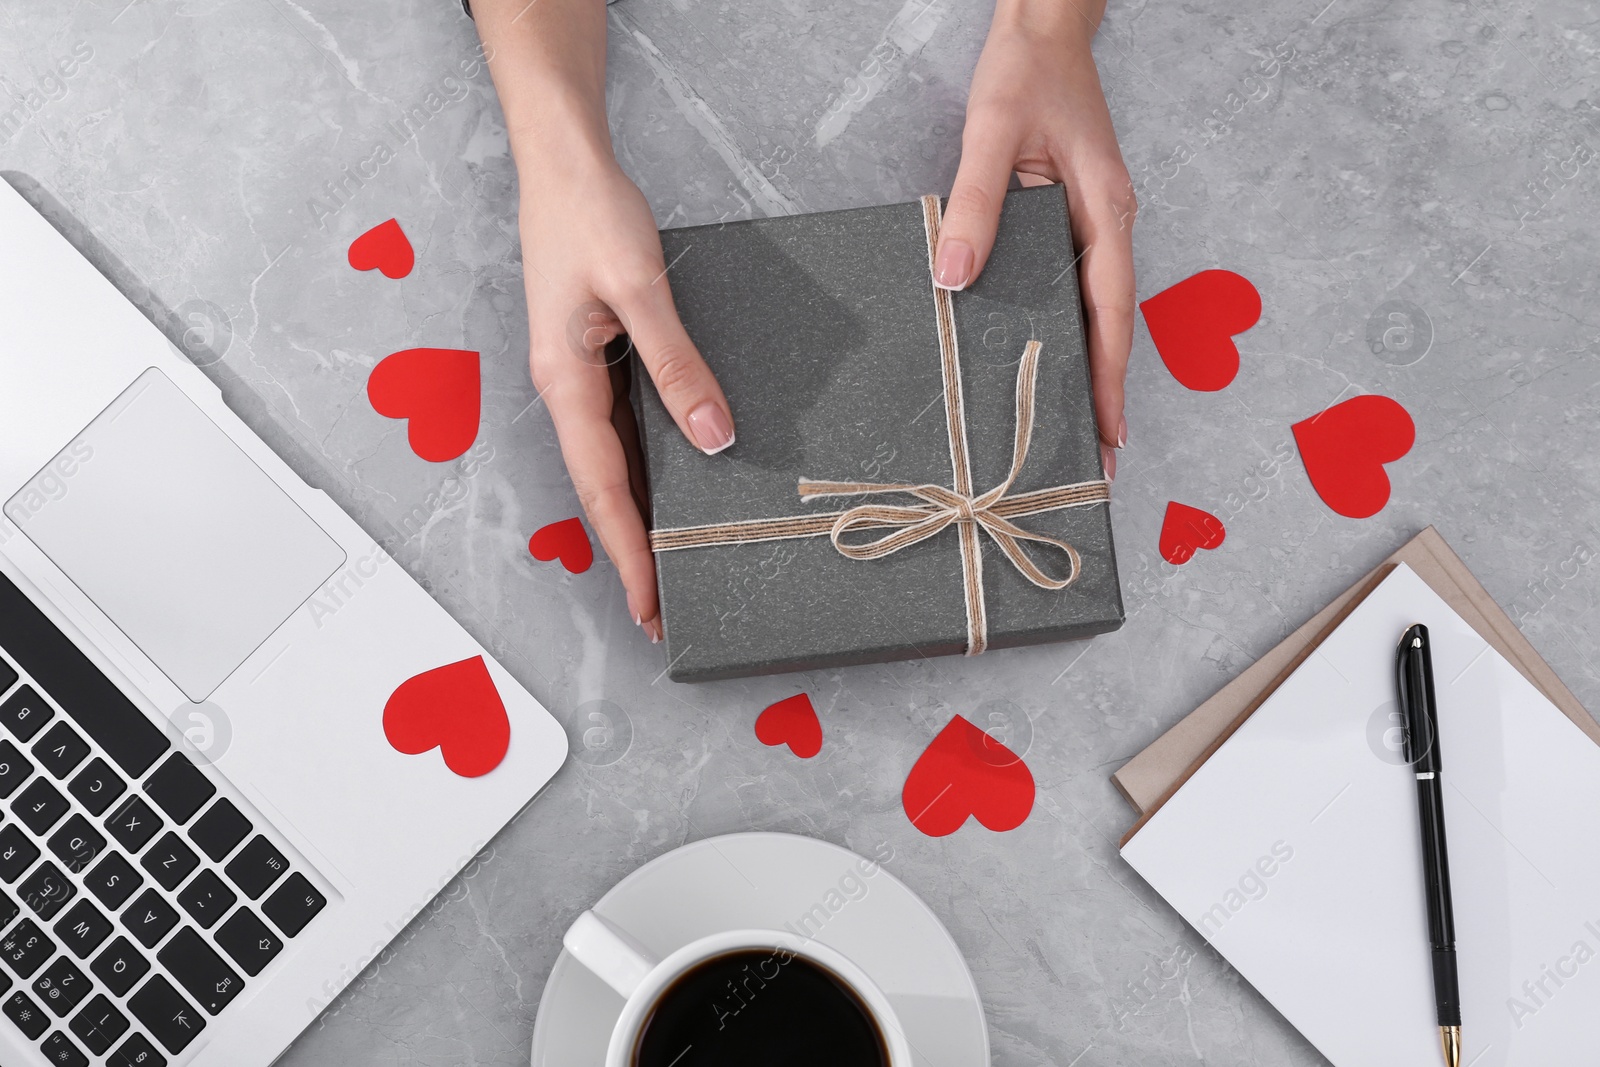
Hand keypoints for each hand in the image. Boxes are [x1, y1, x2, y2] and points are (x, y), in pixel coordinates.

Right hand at [520, 158, 734, 643]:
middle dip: (632, 552)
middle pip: (603, 489)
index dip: (629, 552)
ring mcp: (581, 375)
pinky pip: (625, 427)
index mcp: (565, 382)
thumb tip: (714, 436)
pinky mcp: (599, 356)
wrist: (563, 161)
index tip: (651, 604)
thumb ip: (676, 365)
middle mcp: (568, 389)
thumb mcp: (640, 289)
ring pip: (614, 463)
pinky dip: (649, 466)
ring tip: (672, 564)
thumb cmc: (589, 214)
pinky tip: (676, 485)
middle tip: (663, 610)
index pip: (603, 489)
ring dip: (640, 516)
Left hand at [933, 2, 1134, 481]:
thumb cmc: (1028, 71)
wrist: (1042, 27)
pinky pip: (1072, 286)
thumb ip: (974, 203)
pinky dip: (1065, 329)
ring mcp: (1095, 223)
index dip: (1109, 376)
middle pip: (1111, 324)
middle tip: (1092, 459)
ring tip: (1069, 429)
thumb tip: (954, 275)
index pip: (1111, 311)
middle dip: (1103, 391)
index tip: (1109, 433)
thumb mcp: (991, 132)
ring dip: (1086, 367)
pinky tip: (1040, 360)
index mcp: (1106, 210)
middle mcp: (1110, 224)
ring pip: (1095, 310)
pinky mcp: (1073, 218)